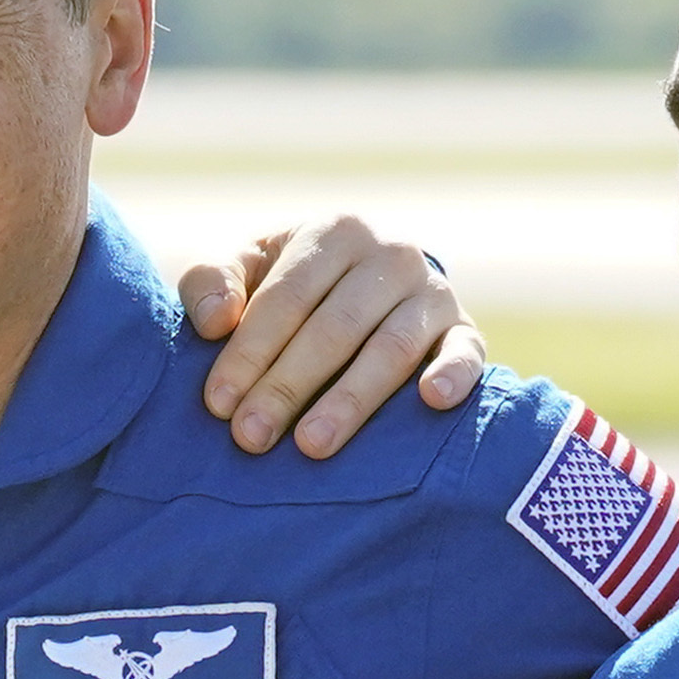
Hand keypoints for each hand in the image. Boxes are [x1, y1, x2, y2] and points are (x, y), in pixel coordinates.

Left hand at [181, 216, 483, 459]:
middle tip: (251, 437)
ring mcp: (433, 293)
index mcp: (334, 233)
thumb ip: (214, 281)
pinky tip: (431, 401)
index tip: (218, 403)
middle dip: (287, 385)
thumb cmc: (296, 286)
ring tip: (311, 446)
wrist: (377, 285)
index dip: (250, 350)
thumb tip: (212, 322)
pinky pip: (466, 353)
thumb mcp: (251, 269)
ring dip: (350, 400)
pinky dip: (453, 374)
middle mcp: (390, 254)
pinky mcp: (466, 331)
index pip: (287, 296)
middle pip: (334, 327)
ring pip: (391, 348)